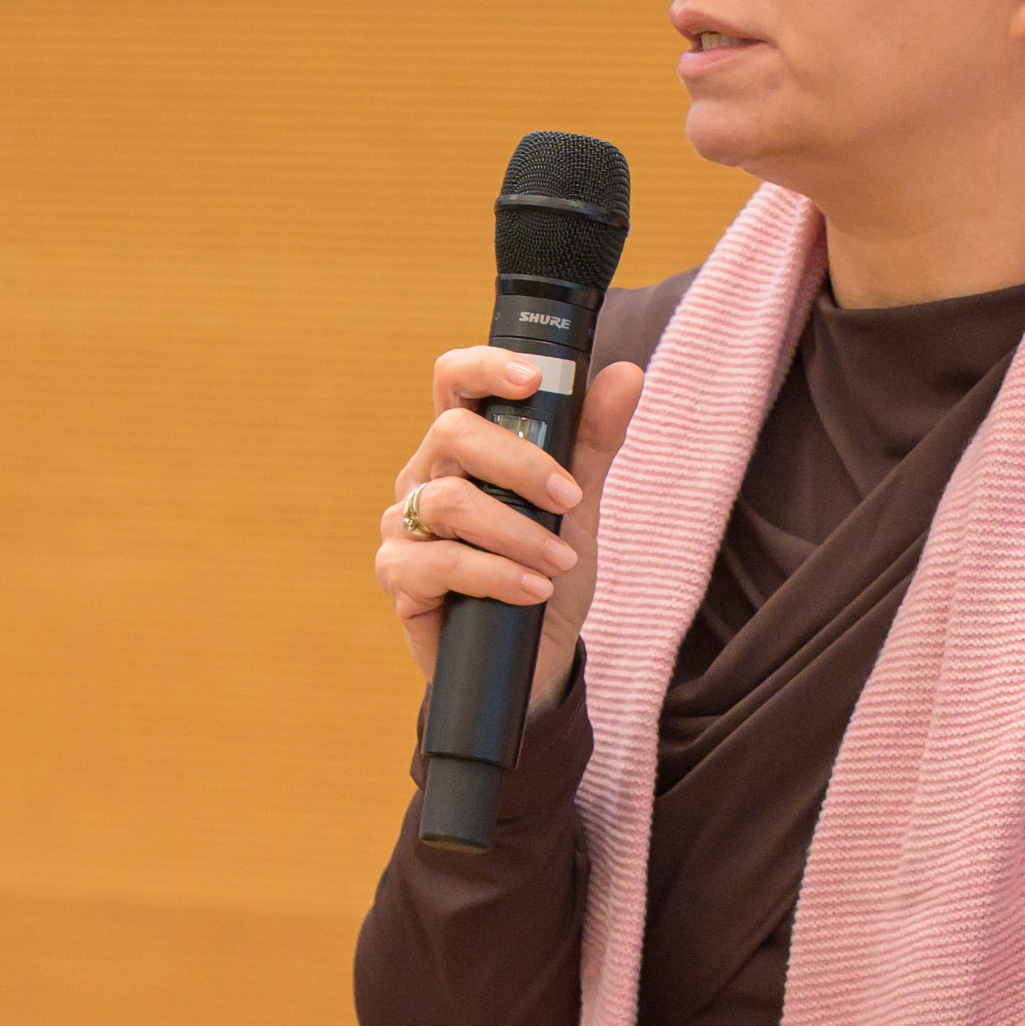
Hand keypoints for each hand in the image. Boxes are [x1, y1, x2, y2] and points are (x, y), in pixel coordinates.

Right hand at [373, 347, 648, 705]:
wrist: (536, 657)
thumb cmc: (546, 571)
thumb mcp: (577, 505)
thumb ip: (593, 441)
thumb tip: (626, 373)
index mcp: (461, 447)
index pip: (453, 382)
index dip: (484, 368)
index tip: (532, 380)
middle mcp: (424, 477)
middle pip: (452, 435)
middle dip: (521, 464)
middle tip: (571, 498)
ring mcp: (405, 526)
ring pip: (449, 501)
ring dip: (517, 532)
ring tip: (560, 560)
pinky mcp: (399, 576)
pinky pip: (441, 563)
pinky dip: (497, 574)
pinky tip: (533, 590)